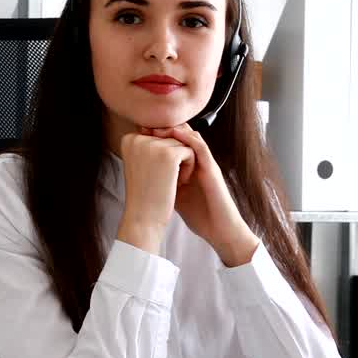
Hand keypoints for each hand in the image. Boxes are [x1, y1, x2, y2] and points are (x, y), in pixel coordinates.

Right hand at [117, 131, 194, 254]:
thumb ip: (149, 145)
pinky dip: (189, 168)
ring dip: (183, 164)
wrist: (143, 218)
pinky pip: (190, 153)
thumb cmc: (145, 194)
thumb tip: (170, 128)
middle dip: (174, 159)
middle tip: (162, 180)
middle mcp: (138, 138)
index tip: (153, 175)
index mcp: (129, 139)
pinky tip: (178, 183)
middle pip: (172, 139)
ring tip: (170, 182)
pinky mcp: (169, 154)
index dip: (163, 156)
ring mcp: (153, 145)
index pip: (159, 136)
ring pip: (182, 145)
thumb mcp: (141, 163)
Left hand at [147, 124, 259, 266]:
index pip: (172, 143)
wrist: (219, 229)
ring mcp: (206, 163)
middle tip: (145, 127)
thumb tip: (139, 178)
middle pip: (181, 136)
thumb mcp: (174, 195)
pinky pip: (201, 148)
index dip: (157, 136)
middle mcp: (197, 161)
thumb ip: (163, 183)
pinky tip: (176, 135)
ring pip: (192, 137)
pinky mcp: (212, 169)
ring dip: (174, 130)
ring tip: (157, 128)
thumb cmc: (200, 215)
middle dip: (163, 130)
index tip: (139, 133)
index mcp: (187, 166)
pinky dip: (188, 140)